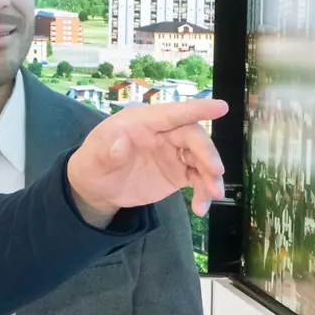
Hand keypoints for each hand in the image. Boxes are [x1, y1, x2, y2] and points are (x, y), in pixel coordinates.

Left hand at [66, 99, 228, 222]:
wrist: (98, 188)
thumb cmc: (93, 163)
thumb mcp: (94, 157)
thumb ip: (106, 150)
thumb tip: (119, 144)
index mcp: (142, 121)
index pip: (172, 113)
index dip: (196, 109)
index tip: (221, 107)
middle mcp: (162, 133)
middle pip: (192, 136)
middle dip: (207, 153)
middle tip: (216, 173)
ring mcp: (173, 152)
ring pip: (200, 158)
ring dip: (211, 175)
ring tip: (213, 195)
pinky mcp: (178, 172)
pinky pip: (198, 178)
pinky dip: (204, 192)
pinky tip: (201, 208)